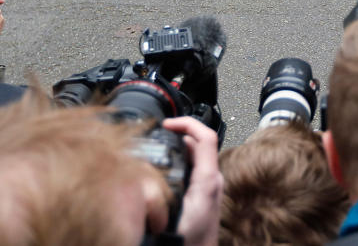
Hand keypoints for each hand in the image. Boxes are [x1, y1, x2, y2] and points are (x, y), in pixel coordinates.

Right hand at [162, 117, 222, 245]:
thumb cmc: (193, 242)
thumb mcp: (175, 213)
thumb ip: (162, 191)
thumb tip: (145, 172)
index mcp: (209, 178)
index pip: (206, 136)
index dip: (186, 123)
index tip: (167, 124)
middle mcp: (212, 179)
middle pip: (197, 144)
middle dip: (177, 136)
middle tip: (156, 135)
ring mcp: (207, 186)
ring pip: (192, 156)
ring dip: (175, 149)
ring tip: (156, 147)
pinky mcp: (201, 194)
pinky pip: (190, 169)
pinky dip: (176, 162)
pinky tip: (161, 168)